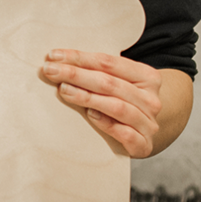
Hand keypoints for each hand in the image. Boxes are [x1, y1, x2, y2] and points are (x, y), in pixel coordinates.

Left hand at [39, 49, 162, 157]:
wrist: (145, 135)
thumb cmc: (122, 103)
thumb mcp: (116, 83)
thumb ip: (95, 72)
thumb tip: (57, 61)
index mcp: (146, 76)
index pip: (108, 62)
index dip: (79, 58)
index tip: (53, 56)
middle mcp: (150, 99)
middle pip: (109, 83)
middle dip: (76, 75)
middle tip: (50, 71)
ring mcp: (149, 123)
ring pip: (117, 106)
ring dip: (87, 97)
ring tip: (64, 90)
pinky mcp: (144, 145)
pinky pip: (126, 134)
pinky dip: (108, 124)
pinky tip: (90, 116)